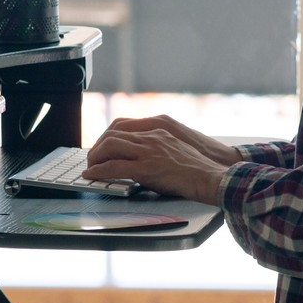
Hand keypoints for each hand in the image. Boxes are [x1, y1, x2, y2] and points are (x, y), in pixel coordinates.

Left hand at [83, 115, 240, 205]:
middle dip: (97, 147)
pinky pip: (115, 167)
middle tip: (92, 159)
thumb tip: (141, 158)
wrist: (212, 177)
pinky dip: (99, 171)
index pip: (123, 125)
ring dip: (95, 157)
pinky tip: (93, 176)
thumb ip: (159, 148)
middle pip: (113, 133)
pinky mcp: (147, 168)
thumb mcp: (176, 149)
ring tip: (90, 167)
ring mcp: (149, 151)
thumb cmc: (198, 168)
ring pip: (110, 146)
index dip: (107, 136)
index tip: (101, 146)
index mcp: (159, 129)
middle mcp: (152, 136)